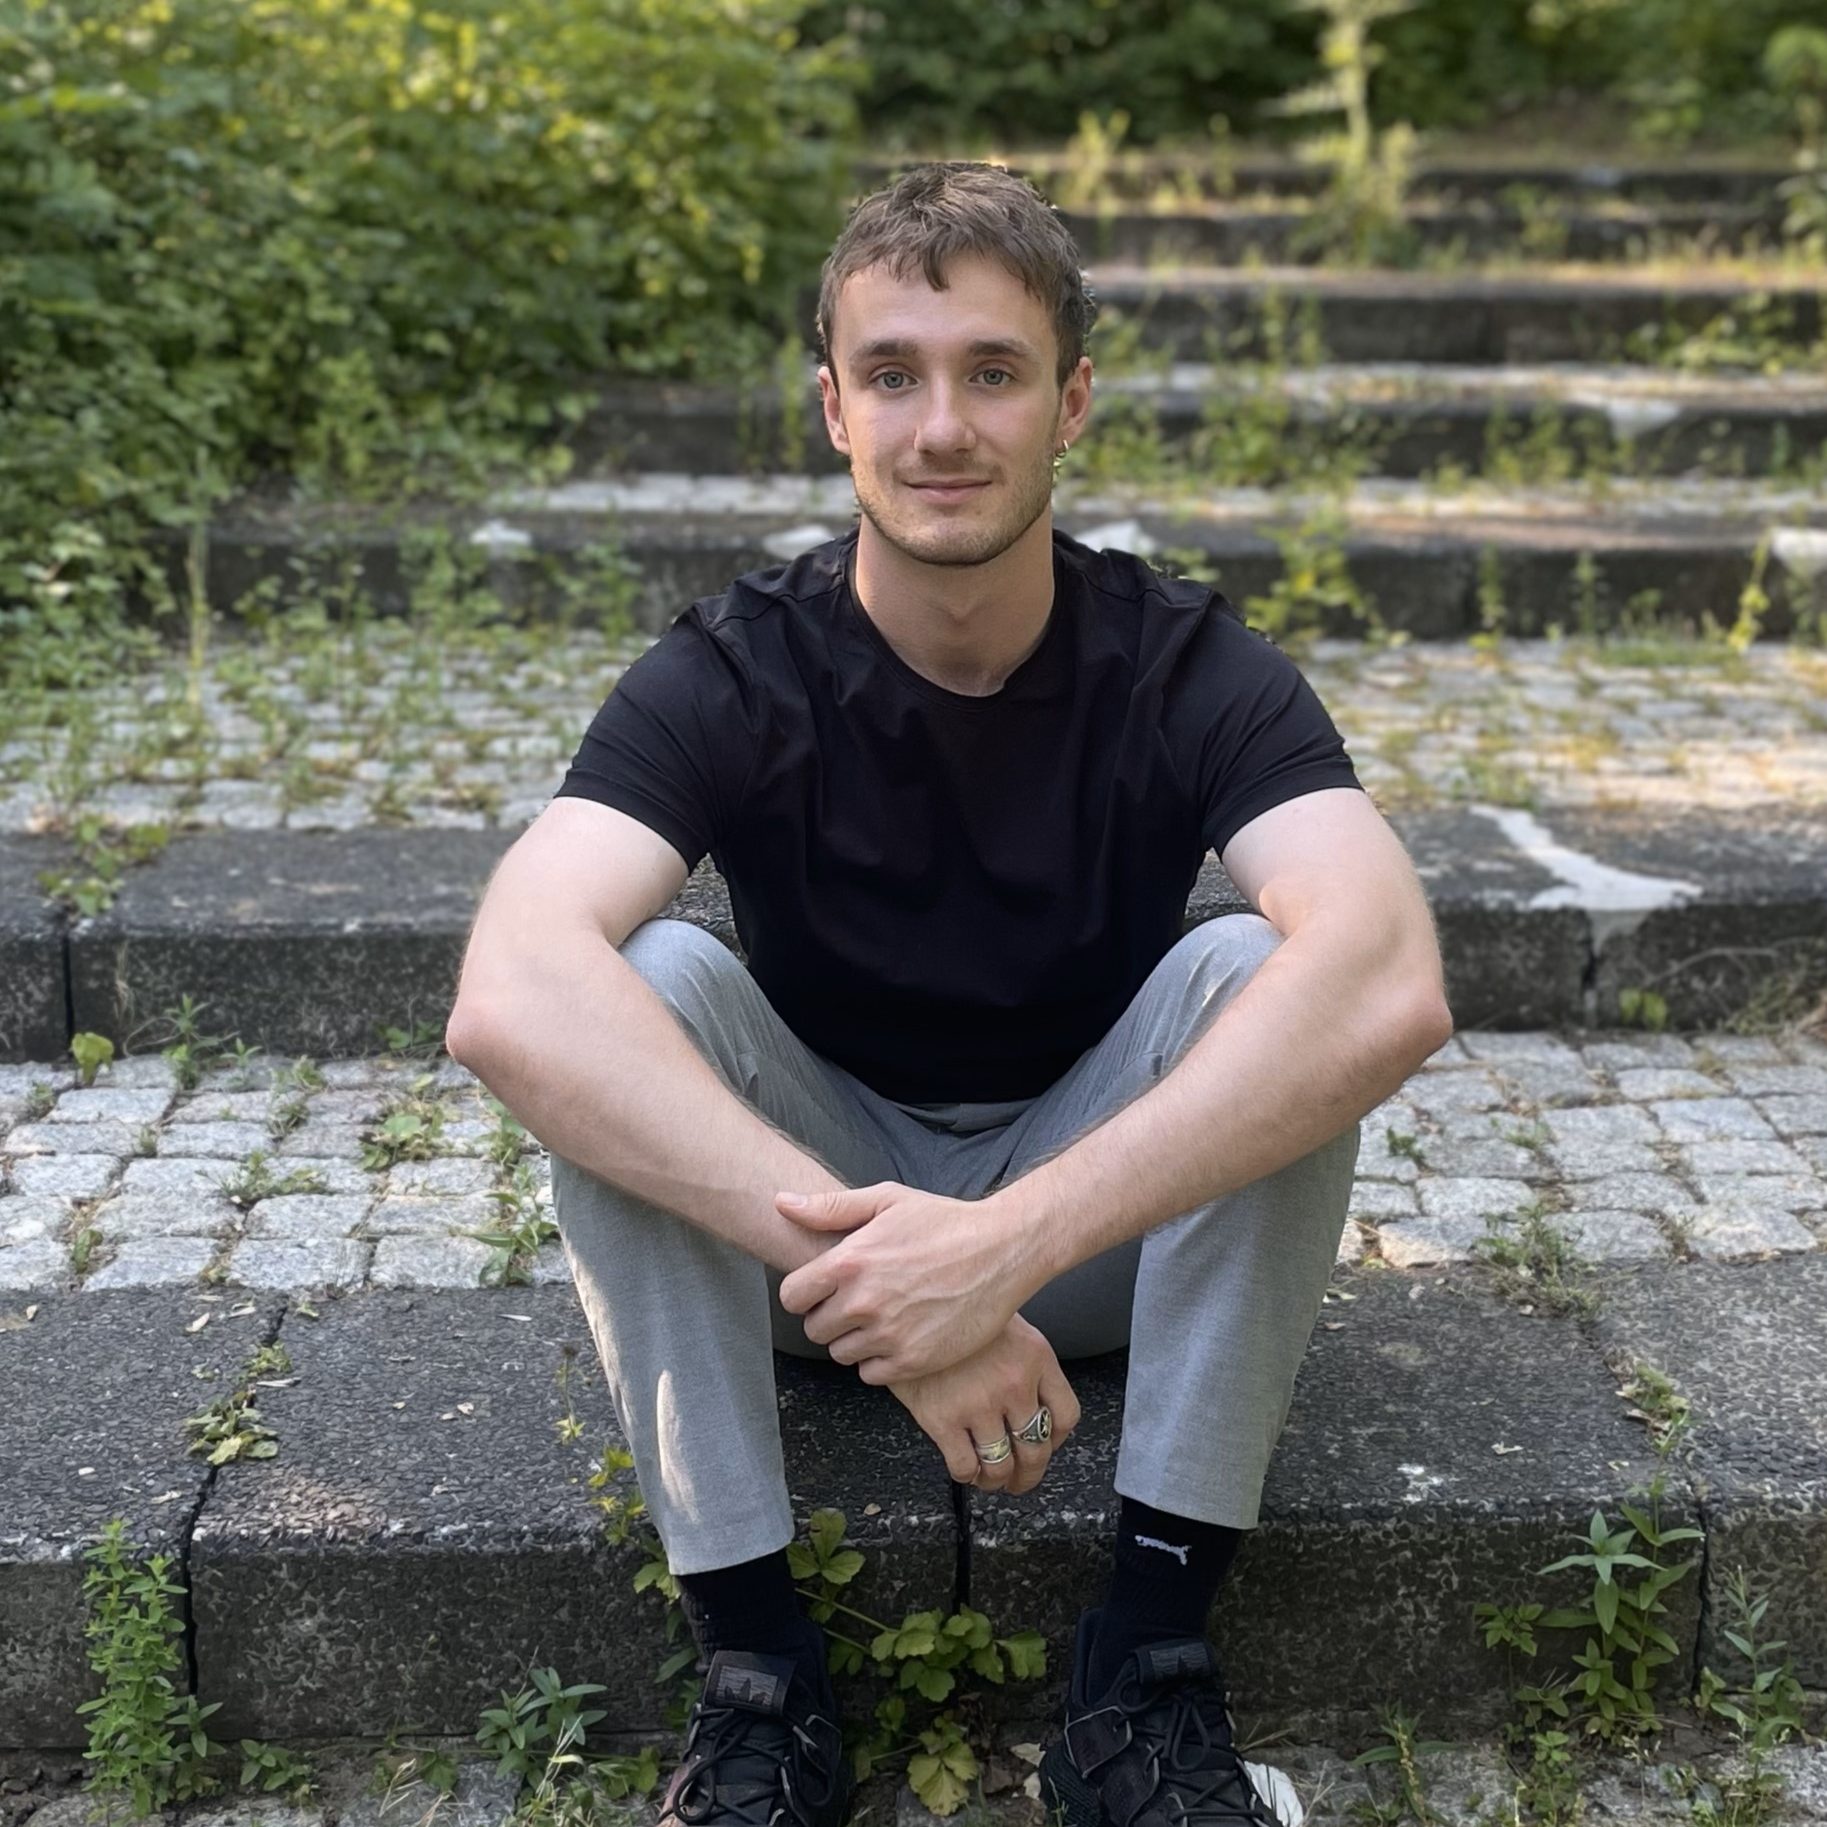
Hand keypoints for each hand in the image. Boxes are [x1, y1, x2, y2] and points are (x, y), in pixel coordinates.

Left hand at [775, 1181, 1043, 1383]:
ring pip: (841, 1353)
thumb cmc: (944, 1221)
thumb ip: (829, 1207)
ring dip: (854, 1340)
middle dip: (829, 1317)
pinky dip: (879, 1360)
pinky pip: (870, 1374)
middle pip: (815, 1329)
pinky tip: (899, 1336)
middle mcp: (863, 1302)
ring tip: (882, 1317)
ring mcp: (888, 1335)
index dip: (805, 1293)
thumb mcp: (887, 1200)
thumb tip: (780, 1202)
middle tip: (858, 1302)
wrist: (1001, 1252)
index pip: (792, 1297)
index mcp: (850, 1261)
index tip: (824, 1288)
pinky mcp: (913, 1361)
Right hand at [888, 1312, 1082, 1495]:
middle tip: (1022, 1478)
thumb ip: (1026, 1363)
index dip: (1057, 1440)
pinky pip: (964, 1466)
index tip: (1046, 1446)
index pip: (1066, 1415)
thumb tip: (1035, 1407)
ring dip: (998, 1480)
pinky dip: (968, 1476)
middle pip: (1036, 1450)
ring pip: (1001, 1466)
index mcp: (1036, 1357)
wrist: (907, 1305)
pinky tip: (965, 1468)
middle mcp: (1014, 1384)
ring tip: (992, 1479)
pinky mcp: (942, 1418)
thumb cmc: (955, 1311)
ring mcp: (979, 1404)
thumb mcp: (1006, 1324)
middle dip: (1030, 1473)